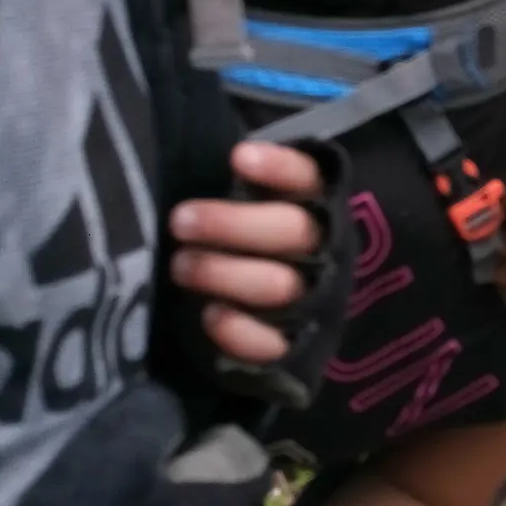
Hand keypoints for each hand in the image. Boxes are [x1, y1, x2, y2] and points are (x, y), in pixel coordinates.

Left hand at [168, 142, 321, 364]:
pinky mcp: (295, 349)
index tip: (238, 158)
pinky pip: (274, 345)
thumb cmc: (249, 241)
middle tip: (180, 221)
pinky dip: (241, 331)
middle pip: (293, 231)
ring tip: (181, 264)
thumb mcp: (256, 204)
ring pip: (279, 285)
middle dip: (232, 224)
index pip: (309, 179)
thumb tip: (208, 156)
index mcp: (319, 208)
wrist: (273, 317)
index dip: (280, 168)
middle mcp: (324, 252)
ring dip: (224, 273)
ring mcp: (313, 302)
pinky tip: (211, 315)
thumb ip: (246, 188)